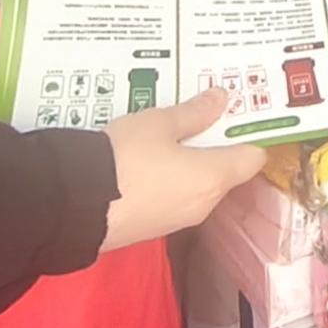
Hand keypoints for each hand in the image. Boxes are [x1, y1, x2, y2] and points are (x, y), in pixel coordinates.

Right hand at [99, 88, 265, 251]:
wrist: (75, 206)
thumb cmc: (124, 158)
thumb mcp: (158, 123)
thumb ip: (193, 112)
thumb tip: (222, 99)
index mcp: (214, 177)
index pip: (252, 157)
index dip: (246, 134)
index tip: (231, 114)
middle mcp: (204, 204)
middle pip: (225, 171)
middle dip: (214, 144)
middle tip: (194, 117)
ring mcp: (180, 220)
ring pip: (198, 186)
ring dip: (189, 162)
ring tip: (164, 136)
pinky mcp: (155, 229)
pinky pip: (174, 199)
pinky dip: (169, 181)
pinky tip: (145, 162)